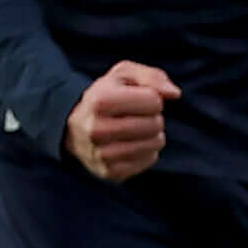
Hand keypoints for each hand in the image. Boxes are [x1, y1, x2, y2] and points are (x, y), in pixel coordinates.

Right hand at [68, 62, 177, 181]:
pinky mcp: (109, 172)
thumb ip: (153, 77)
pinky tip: (131, 144)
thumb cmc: (107, 96)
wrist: (73, 127)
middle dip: (153, 117)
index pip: (154, 101)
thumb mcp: (124, 75)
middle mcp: (96, 129)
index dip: (151, 98)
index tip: (136, 99)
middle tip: (136, 116)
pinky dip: (147, 151)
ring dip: (152, 135)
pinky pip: (149, 159)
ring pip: (155, 143)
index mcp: (100, 101)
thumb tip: (174, 94)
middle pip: (155, 124)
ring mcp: (101, 154)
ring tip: (134, 130)